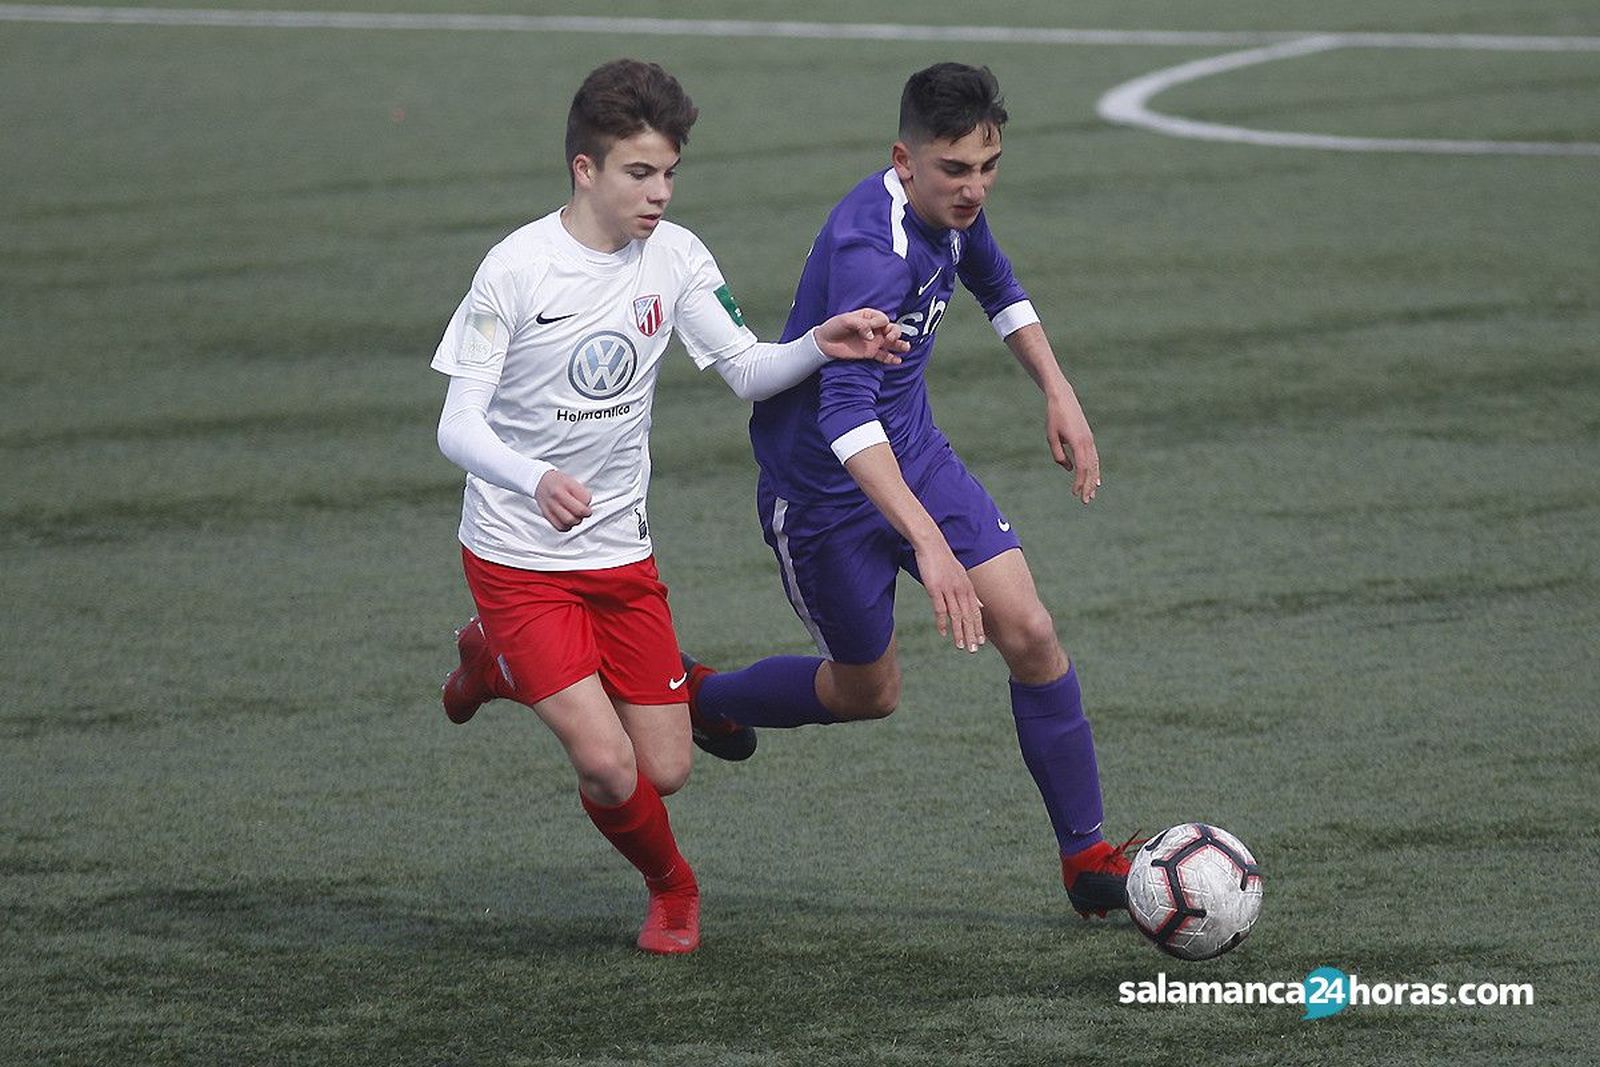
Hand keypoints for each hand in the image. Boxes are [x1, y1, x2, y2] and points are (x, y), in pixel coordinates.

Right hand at [534, 469, 592, 530]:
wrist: (539, 481)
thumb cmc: (558, 481)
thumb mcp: (572, 480)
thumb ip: (581, 493)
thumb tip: (587, 507)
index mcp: (567, 484)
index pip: (585, 498)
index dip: (588, 502)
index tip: (586, 501)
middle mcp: (558, 495)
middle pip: (578, 511)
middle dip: (585, 514)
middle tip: (585, 512)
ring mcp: (551, 505)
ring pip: (569, 521)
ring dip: (576, 521)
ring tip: (576, 516)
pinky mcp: (546, 514)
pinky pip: (560, 526)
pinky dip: (567, 526)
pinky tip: (568, 521)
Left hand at [813, 309, 908, 363]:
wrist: (824, 343)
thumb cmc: (834, 327)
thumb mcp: (846, 321)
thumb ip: (861, 325)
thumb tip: (871, 336)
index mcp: (869, 316)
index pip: (883, 319)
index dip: (881, 323)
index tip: (872, 328)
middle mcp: (874, 329)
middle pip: (892, 329)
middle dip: (895, 333)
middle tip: (891, 338)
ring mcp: (874, 341)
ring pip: (891, 343)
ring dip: (899, 344)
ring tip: (905, 347)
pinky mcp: (870, 353)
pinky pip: (884, 356)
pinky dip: (891, 358)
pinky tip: (898, 361)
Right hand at [914, 541, 984, 652]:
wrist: (932, 545)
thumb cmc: (944, 561)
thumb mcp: (962, 576)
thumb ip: (970, 592)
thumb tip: (980, 605)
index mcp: (967, 588)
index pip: (976, 612)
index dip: (979, 628)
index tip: (981, 642)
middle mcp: (961, 590)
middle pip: (968, 617)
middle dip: (972, 635)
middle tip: (974, 650)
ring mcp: (949, 590)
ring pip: (956, 616)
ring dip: (959, 633)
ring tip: (961, 646)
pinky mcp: (936, 589)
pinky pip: (940, 609)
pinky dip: (942, 622)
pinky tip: (943, 633)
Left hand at [1045, 388, 1100, 503]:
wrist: (1063, 398)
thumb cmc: (1054, 417)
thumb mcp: (1051, 436)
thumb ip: (1058, 454)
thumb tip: (1069, 469)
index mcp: (1078, 442)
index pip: (1082, 467)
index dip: (1080, 482)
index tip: (1075, 493)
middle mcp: (1088, 442)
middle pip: (1091, 469)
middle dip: (1088, 486)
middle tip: (1086, 501)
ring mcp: (1090, 440)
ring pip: (1095, 465)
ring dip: (1094, 480)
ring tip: (1092, 494)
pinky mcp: (1089, 438)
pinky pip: (1095, 458)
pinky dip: (1096, 470)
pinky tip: (1097, 480)